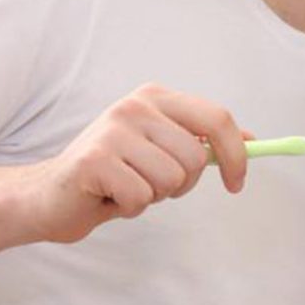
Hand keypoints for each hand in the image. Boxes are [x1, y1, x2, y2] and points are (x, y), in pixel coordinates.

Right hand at [28, 83, 247, 242]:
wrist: (51, 194)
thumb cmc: (116, 172)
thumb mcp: (163, 148)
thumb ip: (203, 141)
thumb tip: (253, 140)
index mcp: (157, 97)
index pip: (217, 119)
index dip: (237, 154)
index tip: (238, 182)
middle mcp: (136, 105)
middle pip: (197, 158)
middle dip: (182, 184)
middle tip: (153, 183)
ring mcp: (114, 129)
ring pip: (172, 180)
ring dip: (154, 196)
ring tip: (128, 186)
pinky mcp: (95, 159)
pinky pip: (142, 197)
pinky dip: (130, 207)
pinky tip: (110, 196)